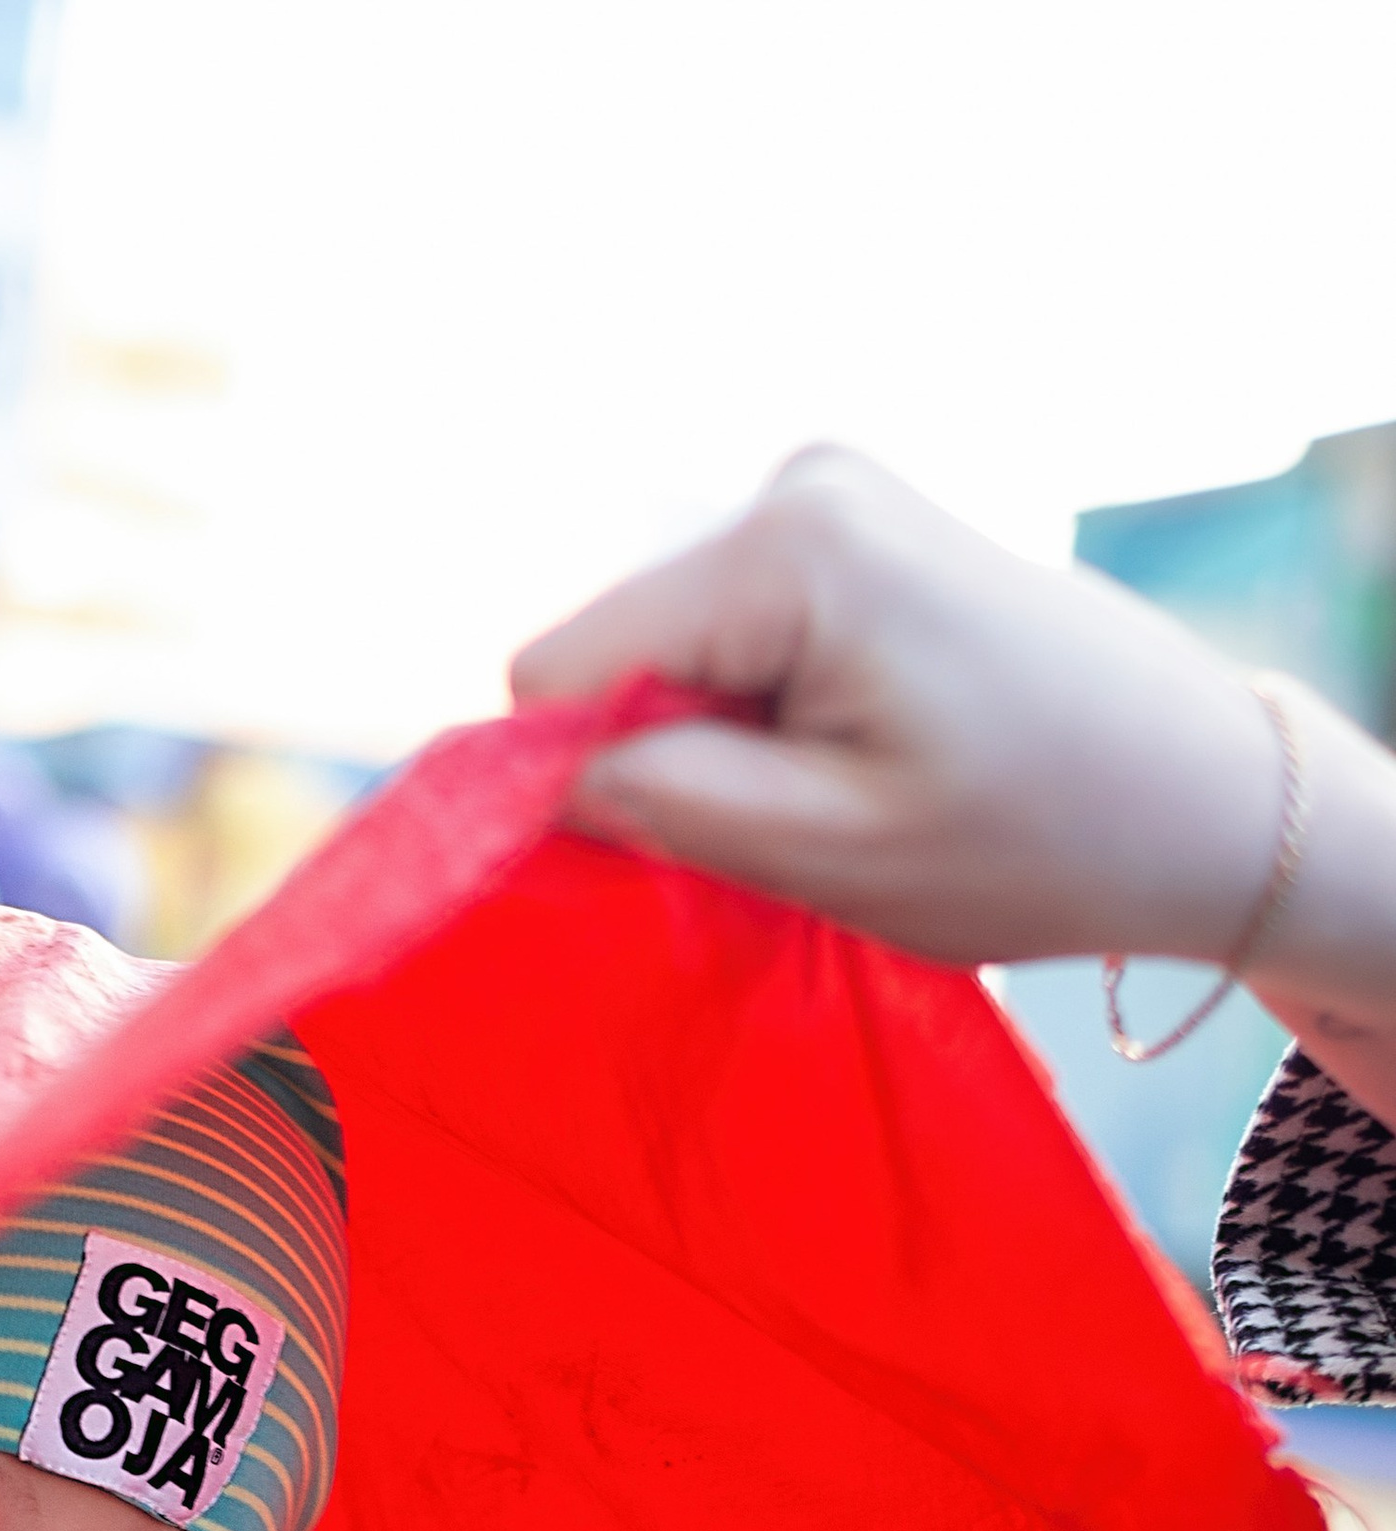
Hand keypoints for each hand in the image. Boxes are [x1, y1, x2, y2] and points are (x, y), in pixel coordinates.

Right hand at [509, 445, 1300, 974]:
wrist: (1203, 793)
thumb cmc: (1034, 836)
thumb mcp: (825, 851)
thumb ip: (658, 802)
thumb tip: (524, 777)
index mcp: (784, 546)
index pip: (559, 665)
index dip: (574, 776)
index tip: (670, 849)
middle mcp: (798, 481)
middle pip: (617, 648)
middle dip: (666, 753)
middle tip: (798, 823)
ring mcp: (830, 492)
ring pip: (673, 647)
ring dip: (724, 739)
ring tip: (849, 784)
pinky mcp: (854, 524)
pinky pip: (734, 631)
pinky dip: (766, 708)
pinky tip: (863, 747)